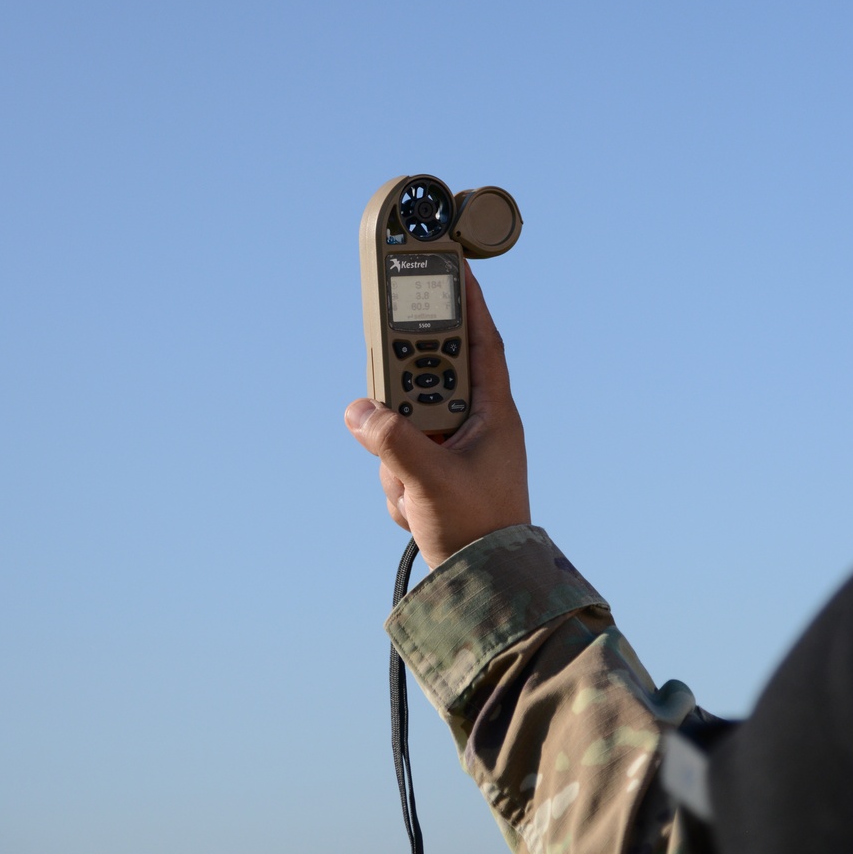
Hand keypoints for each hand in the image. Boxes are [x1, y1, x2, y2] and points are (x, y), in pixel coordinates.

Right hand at [344, 265, 530, 568]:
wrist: (485, 585)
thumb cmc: (478, 527)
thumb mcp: (429, 479)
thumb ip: (392, 440)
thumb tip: (359, 410)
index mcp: (493, 413)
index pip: (481, 342)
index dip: (468, 303)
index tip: (454, 267)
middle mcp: (476, 426)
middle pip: (426, 385)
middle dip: (401, 405)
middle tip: (387, 406)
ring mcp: (454, 452)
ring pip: (406, 427)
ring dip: (396, 460)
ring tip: (409, 491)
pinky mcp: (437, 475)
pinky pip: (402, 461)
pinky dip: (397, 485)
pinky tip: (412, 511)